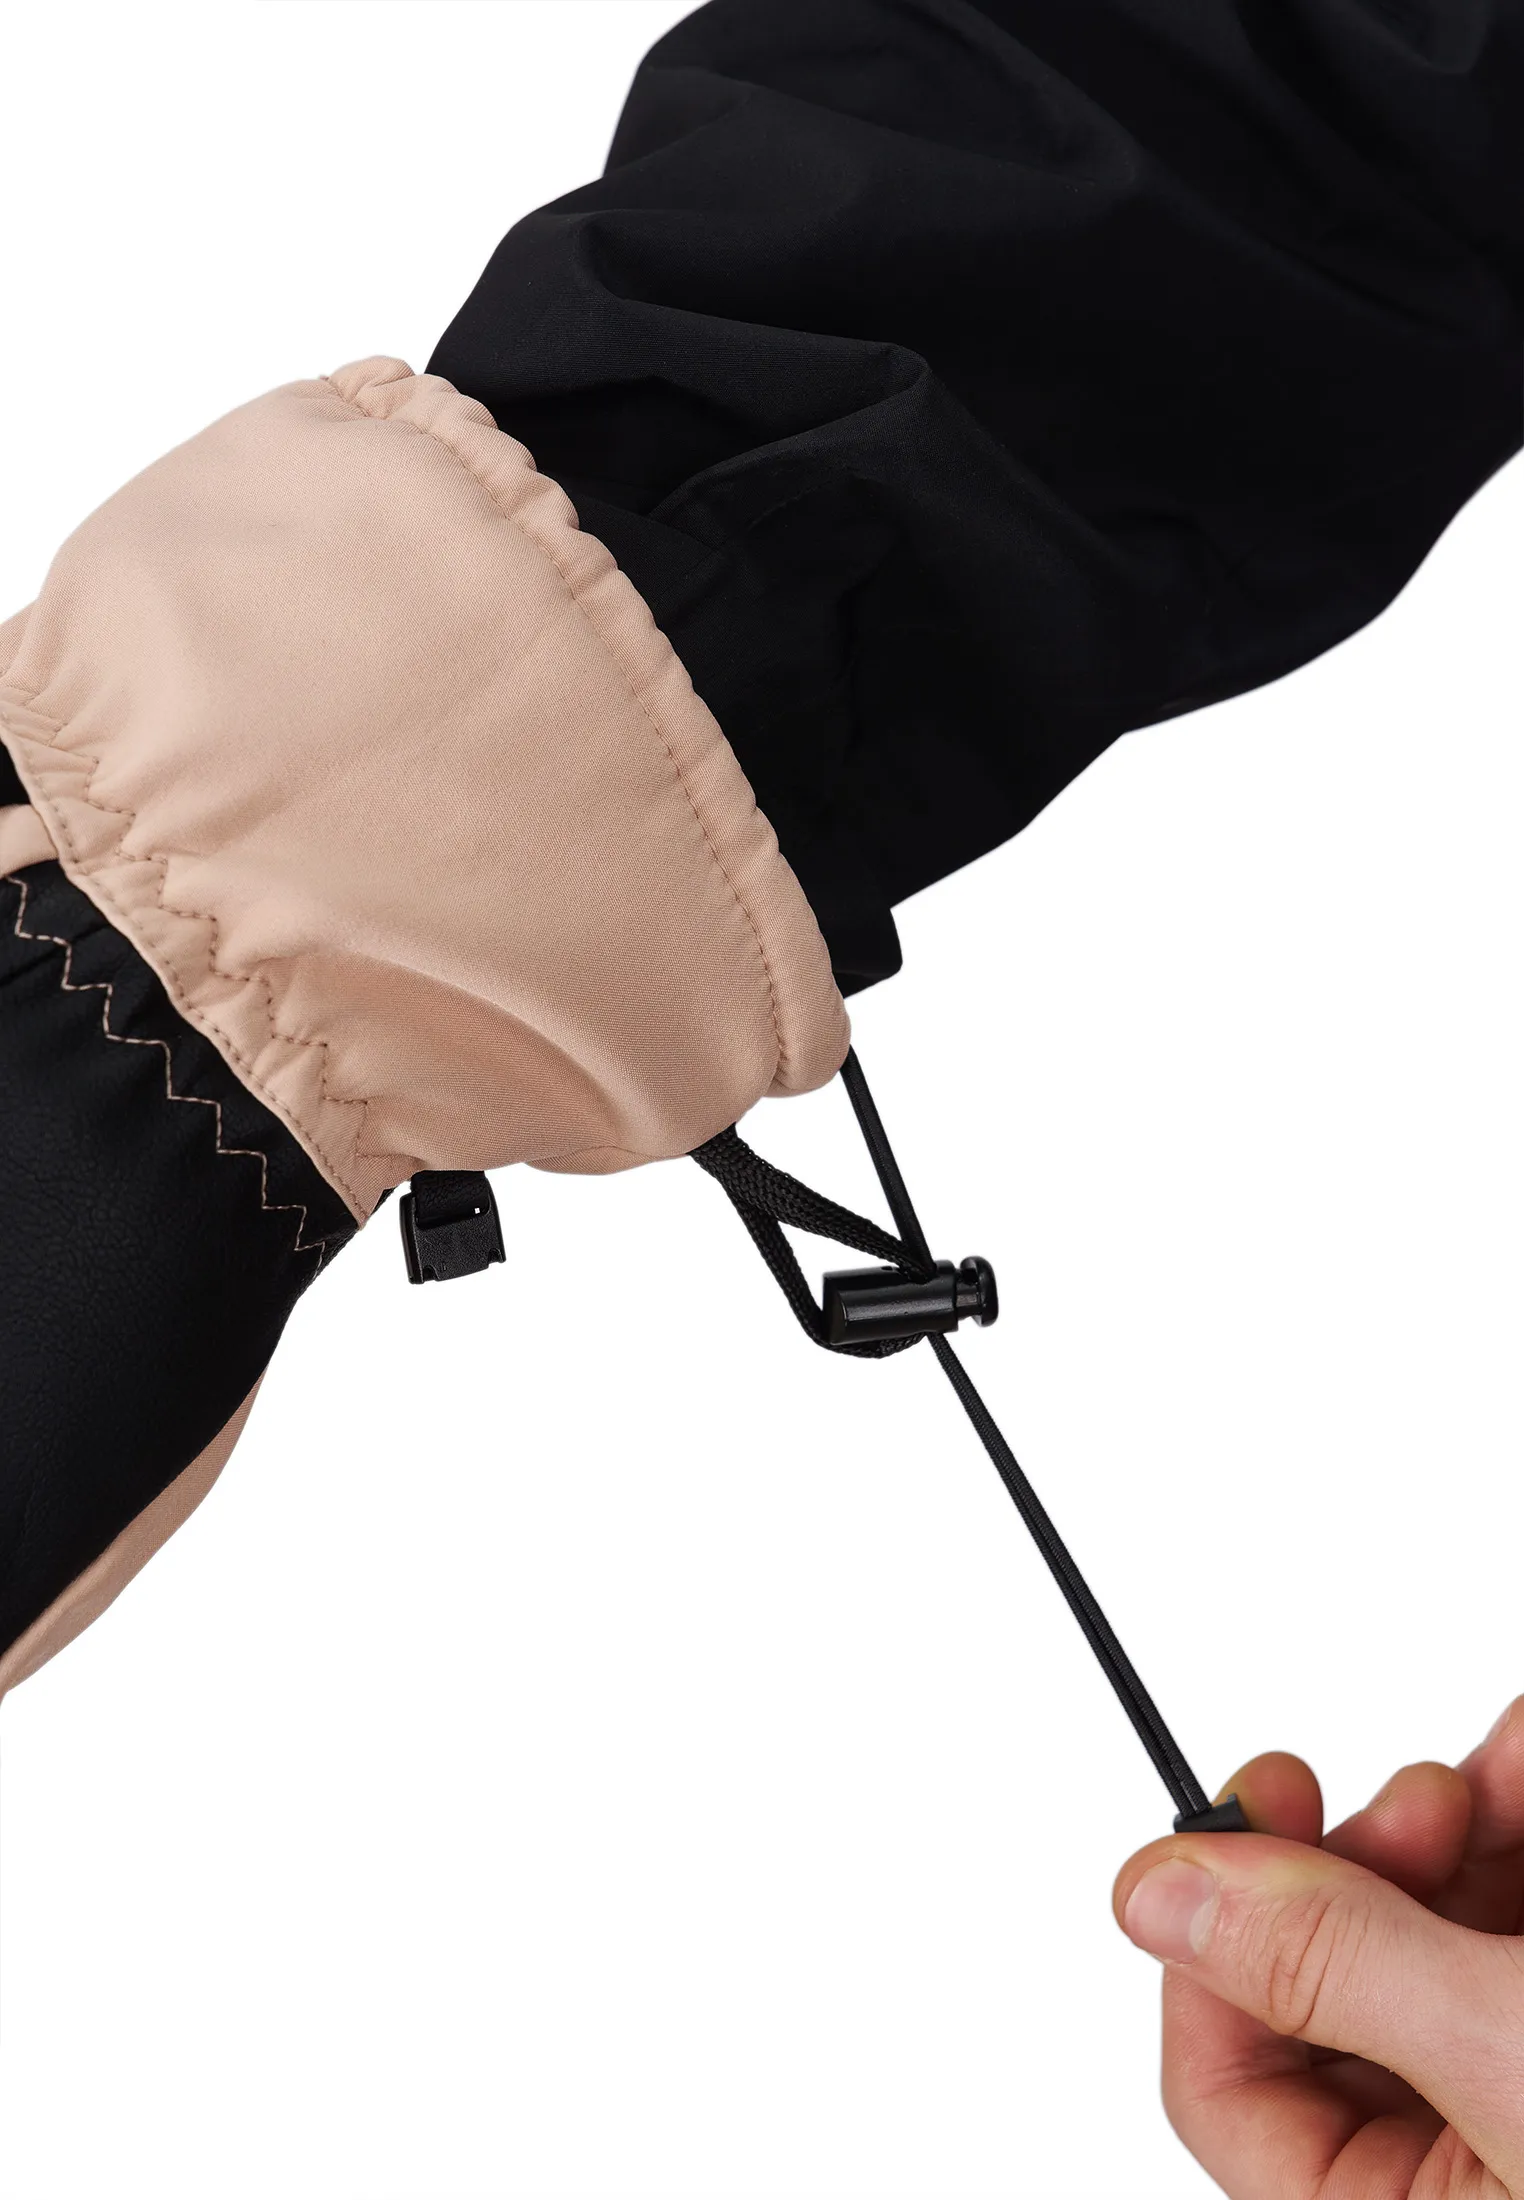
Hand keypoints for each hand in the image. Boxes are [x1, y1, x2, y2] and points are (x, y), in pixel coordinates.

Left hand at [1113, 1700, 1523, 2195]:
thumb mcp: (1504, 2052)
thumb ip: (1334, 1969)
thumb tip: (1157, 1897)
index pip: (1222, 2091)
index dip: (1220, 1936)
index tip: (1251, 1812)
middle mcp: (1454, 2166)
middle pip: (1323, 1983)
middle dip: (1360, 1856)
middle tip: (1416, 1800)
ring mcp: (1512, 2087)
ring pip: (1422, 1921)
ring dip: (1454, 1816)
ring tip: (1509, 1767)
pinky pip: (1504, 1900)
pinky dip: (1513, 1819)